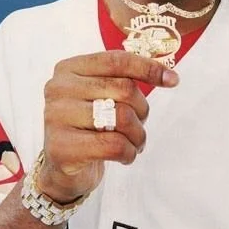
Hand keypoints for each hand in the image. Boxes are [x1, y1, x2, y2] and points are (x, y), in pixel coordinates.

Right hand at [38, 50, 178, 203]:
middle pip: (123, 89)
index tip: (172, 80)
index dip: (148, 68)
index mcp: (69, 69)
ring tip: (134, 143)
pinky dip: (129, 152)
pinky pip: (113, 144)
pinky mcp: (61, 147)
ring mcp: (56, 117)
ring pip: (121, 117)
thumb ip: (125, 79)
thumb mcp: (101, 95)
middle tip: (140, 125)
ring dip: (138, 134)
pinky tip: (125, 156)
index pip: (116, 60)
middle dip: (143, 110)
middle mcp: (58, 88)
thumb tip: (170, 76)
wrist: (62, 168)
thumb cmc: (88, 127)